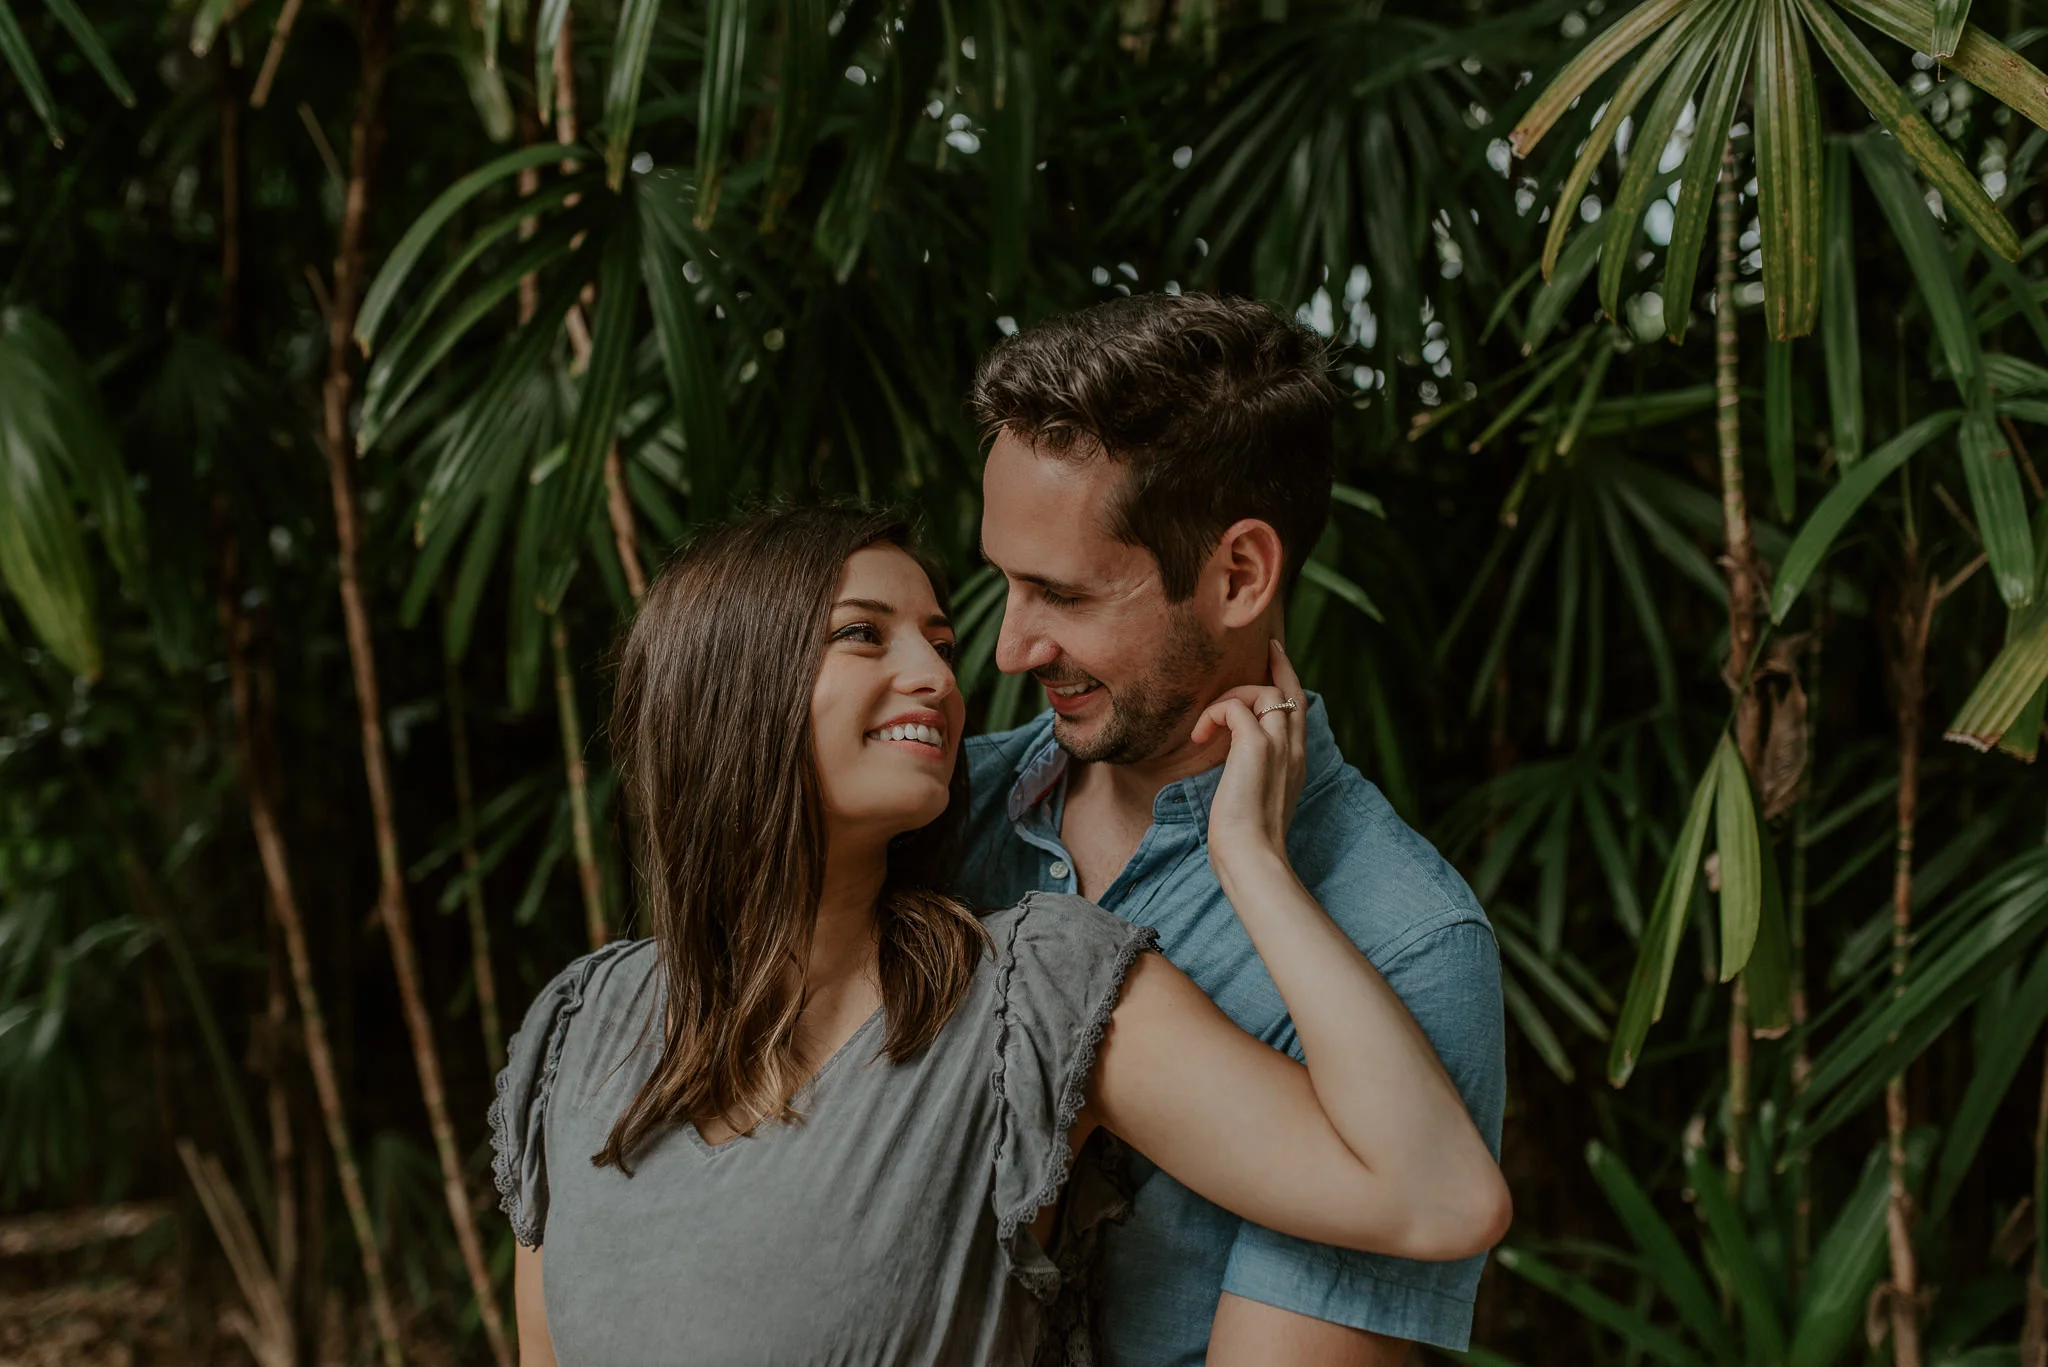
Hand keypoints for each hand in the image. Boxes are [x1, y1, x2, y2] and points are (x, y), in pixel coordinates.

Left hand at [1190, 639, 1307, 883]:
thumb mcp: (1254, 797)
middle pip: (1289, 691)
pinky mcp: (1257, 746)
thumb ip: (1252, 772)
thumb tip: (1233, 763)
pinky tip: (1199, 737)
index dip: (1288, 679)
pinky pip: (1235, 706)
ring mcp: (1278, 745)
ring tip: (1206, 728)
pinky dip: (1213, 714)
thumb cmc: (1247, 837)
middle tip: (1266, 648)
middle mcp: (1293, 748)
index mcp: (1295, 761)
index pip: (1298, 709)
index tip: (1276, 657)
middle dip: (1277, 665)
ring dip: (1229, 699)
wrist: (1252, 855)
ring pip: (1265, 691)